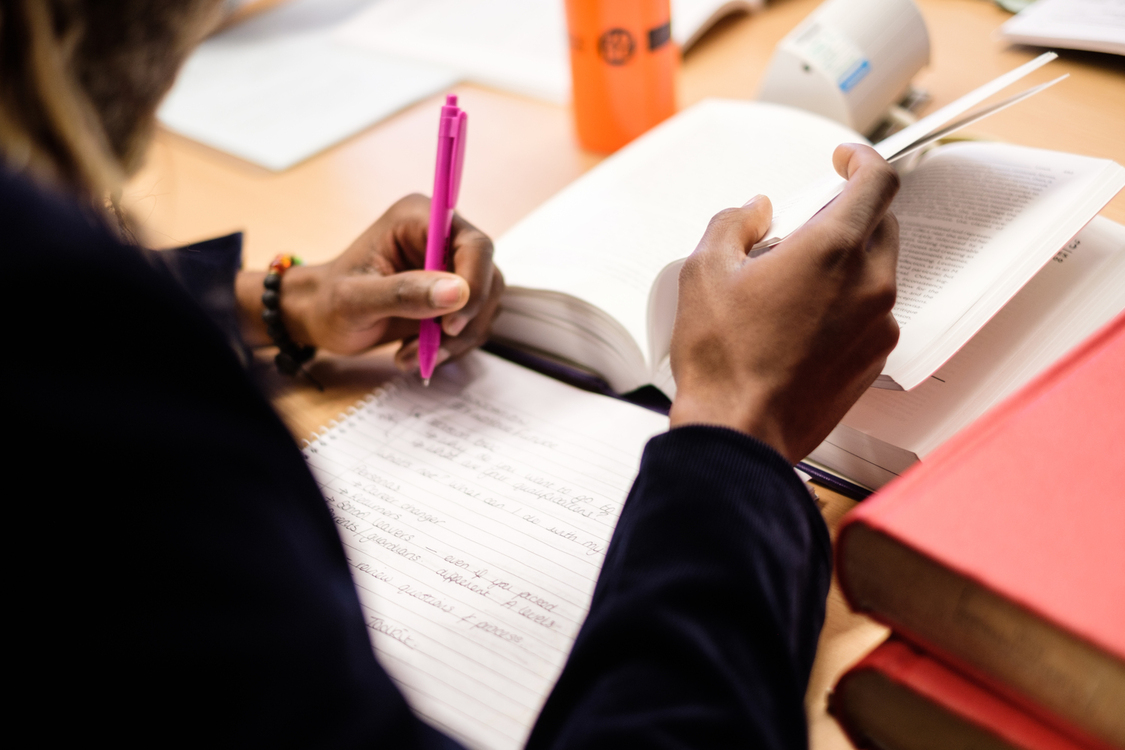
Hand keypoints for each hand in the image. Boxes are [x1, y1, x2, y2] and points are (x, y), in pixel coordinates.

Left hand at [237, 194, 503, 370]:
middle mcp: (441, 237)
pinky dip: (451, 346)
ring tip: (412, 354)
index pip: (474, 245)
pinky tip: (415, 352)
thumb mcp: (357, 300)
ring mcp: (450, 266)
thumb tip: (459, 293)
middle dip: (464, 321)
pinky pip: (473, 323)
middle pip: (487, 277)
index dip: (474, 283)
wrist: (321, 318)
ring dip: (456, 340)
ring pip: (484, 305)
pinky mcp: (453, 295)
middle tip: (431, 347)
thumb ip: (405, 293)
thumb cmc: (330, 301)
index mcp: (419, 219)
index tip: (451, 323)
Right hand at [668, 144, 900, 463]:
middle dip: (846, 214)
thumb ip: (734, 224)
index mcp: (832, 251)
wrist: (740, 431)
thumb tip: (754, 212)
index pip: (878, 181)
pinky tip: (801, 321)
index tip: (844, 161)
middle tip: (801, 229)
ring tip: (792, 284)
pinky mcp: (874, 357)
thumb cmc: (724, 361)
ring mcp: (877, 324)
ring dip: (845, 261)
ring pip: (876, 269)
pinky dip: (846, 302)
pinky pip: (871, 310)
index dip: (862, 160)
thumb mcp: (704, 272)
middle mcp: (868, 284)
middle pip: (880, 223)